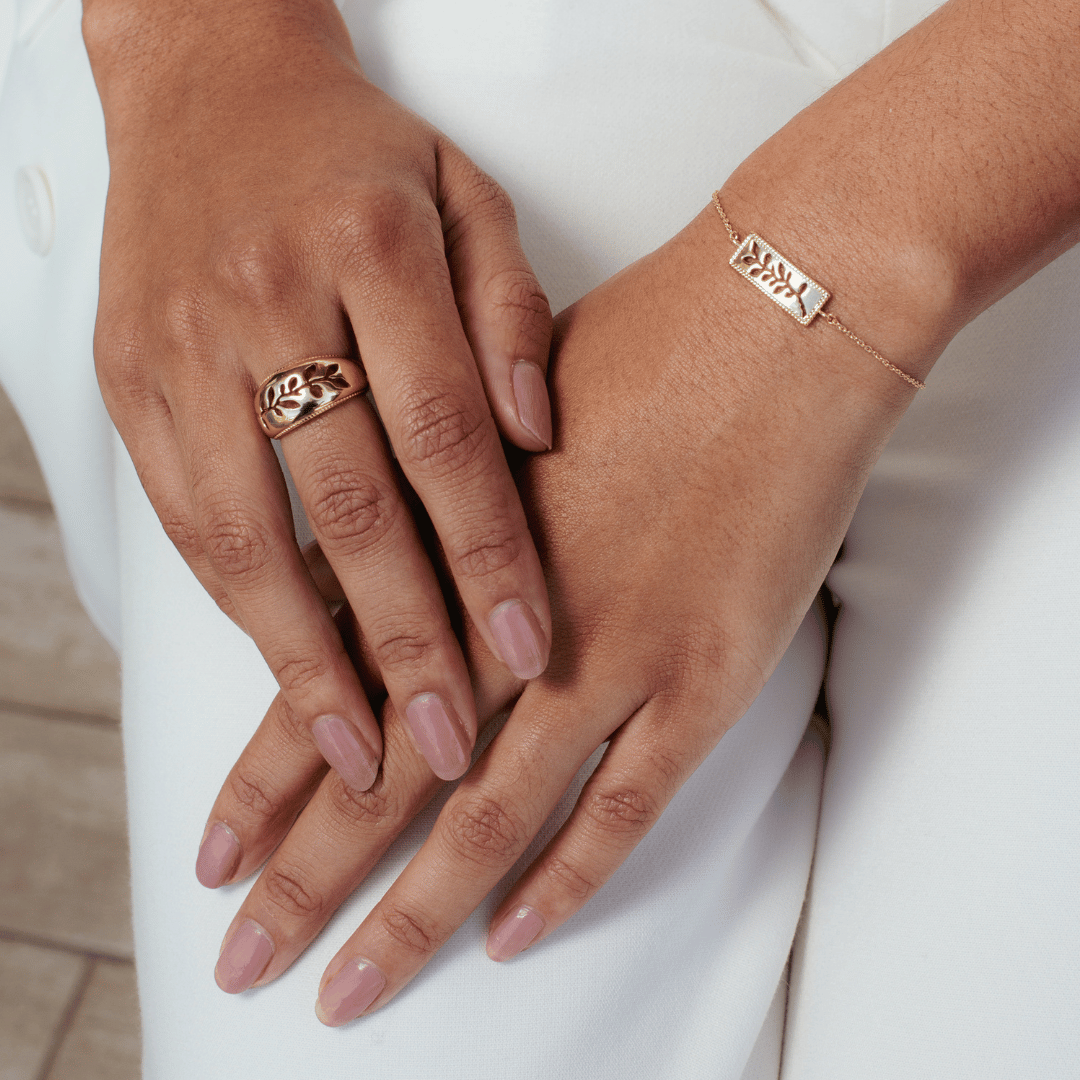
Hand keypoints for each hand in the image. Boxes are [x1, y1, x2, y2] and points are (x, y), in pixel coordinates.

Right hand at [83, 0, 553, 786]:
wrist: (209, 83)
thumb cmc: (353, 150)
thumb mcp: (465, 196)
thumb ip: (511, 314)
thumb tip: (538, 438)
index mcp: (371, 250)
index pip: (446, 437)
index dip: (490, 557)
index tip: (527, 651)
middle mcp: (269, 299)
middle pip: (352, 507)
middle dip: (405, 644)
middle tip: (446, 747)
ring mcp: (184, 345)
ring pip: (250, 536)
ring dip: (305, 663)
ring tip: (356, 754)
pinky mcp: (129, 380)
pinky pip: (188, 517)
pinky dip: (241, 607)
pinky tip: (285, 669)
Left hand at [194, 203, 916, 1004]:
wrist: (776, 324)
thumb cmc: (643, 348)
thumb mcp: (498, 409)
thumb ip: (433, 500)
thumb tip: (373, 562)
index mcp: (455, 545)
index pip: (331, 685)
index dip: (266, 777)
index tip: (214, 854)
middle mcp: (514, 616)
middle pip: (389, 769)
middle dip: (310, 874)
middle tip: (249, 958)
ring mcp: (613, 654)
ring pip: (491, 810)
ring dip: (416, 909)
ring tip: (352, 987)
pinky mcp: (707, 675)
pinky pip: (625, 804)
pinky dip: (567, 876)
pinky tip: (510, 933)